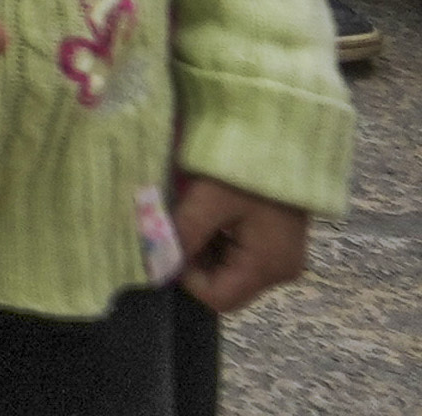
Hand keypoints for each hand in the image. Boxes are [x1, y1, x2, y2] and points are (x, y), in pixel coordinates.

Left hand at [170, 175, 311, 312]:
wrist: (284, 142)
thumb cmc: (246, 169)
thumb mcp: (209, 199)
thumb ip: (183, 233)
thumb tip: (157, 263)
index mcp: (267, 267)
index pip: (218, 299)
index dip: (187, 279)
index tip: (172, 246)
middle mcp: (280, 272)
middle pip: (226, 289)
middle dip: (195, 265)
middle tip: (181, 229)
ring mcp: (282, 259)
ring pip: (231, 274)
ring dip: (206, 253)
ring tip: (197, 217)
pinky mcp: (279, 246)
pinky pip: (242, 259)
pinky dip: (220, 244)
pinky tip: (213, 217)